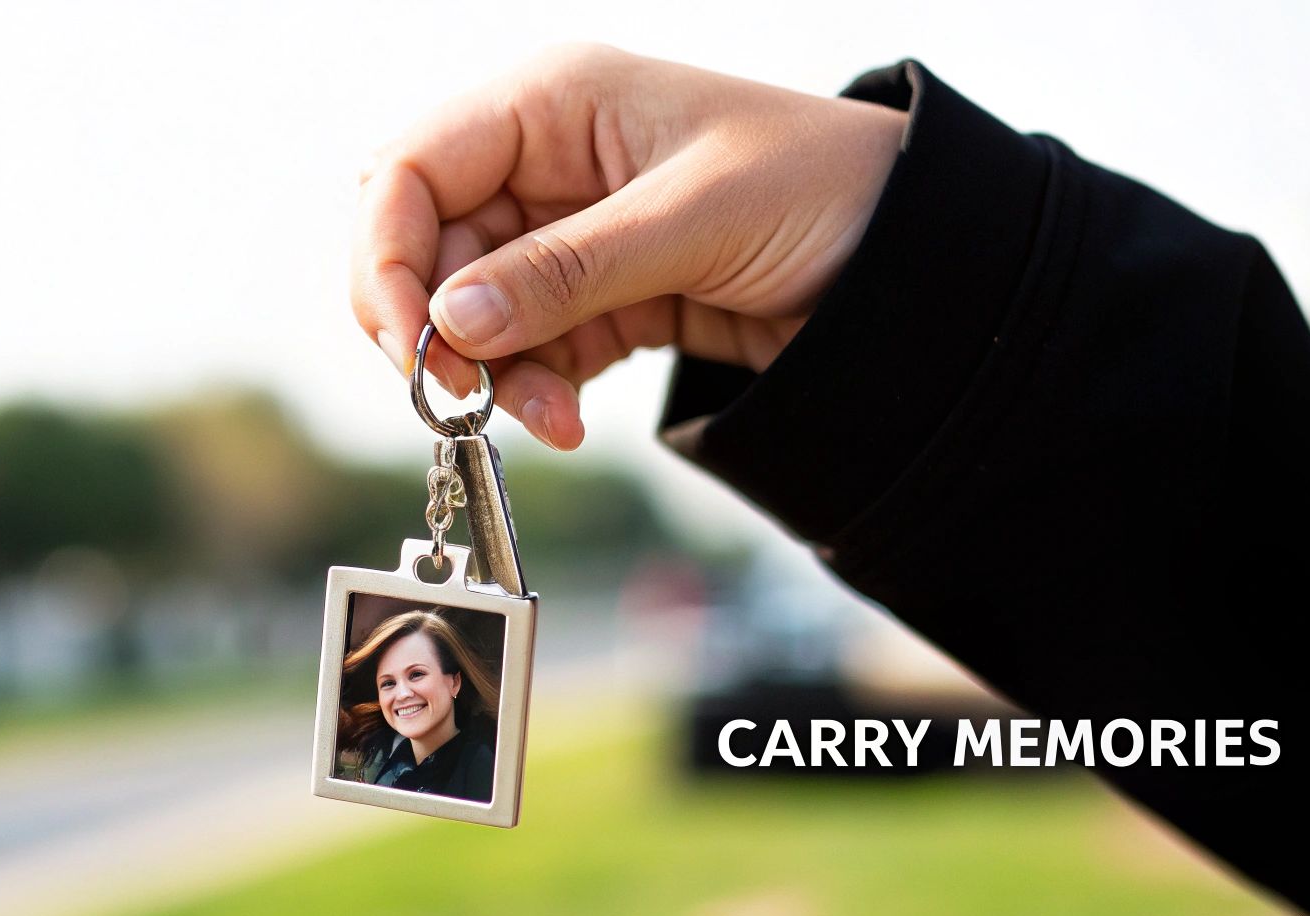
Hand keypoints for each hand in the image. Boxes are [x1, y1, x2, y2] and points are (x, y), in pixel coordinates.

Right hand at [351, 44, 905, 449]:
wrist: (921, 263)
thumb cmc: (827, 190)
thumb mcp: (694, 220)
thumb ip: (566, 270)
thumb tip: (449, 323)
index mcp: (555, 101)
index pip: (412, 169)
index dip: (387, 254)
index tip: (408, 340)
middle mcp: (546, 162)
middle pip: (427, 248)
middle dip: (434, 328)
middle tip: (460, 399)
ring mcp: (569, 234)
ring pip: (470, 312)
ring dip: (489, 375)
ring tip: (545, 420)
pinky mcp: (600, 298)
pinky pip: (526, 349)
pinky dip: (532, 391)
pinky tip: (565, 421)